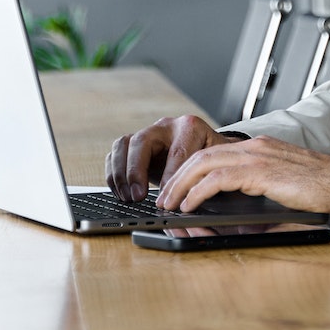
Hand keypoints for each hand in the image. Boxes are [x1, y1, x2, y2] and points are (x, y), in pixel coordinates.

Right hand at [106, 113, 231, 201]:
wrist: (206, 149)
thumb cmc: (212, 159)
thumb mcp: (215, 165)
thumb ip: (204, 177)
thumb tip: (191, 198)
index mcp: (190, 127)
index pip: (177, 152)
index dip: (169, 178)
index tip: (166, 202)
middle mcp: (166, 126)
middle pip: (142, 141)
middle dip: (137, 171)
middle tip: (138, 197)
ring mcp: (148, 133)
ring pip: (124, 144)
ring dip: (121, 173)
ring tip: (127, 198)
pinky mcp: (134, 144)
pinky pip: (116, 153)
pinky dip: (113, 173)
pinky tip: (121, 193)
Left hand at [156, 134, 329, 223]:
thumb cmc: (320, 190)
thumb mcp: (282, 190)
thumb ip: (258, 197)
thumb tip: (237, 221)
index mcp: (258, 149)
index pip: (212, 151)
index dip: (189, 168)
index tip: (175, 187)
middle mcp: (254, 147)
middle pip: (201, 154)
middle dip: (177, 175)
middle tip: (163, 197)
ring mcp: (257, 156)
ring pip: (204, 163)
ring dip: (181, 184)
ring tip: (169, 203)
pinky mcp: (261, 171)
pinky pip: (219, 178)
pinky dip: (198, 191)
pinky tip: (189, 205)